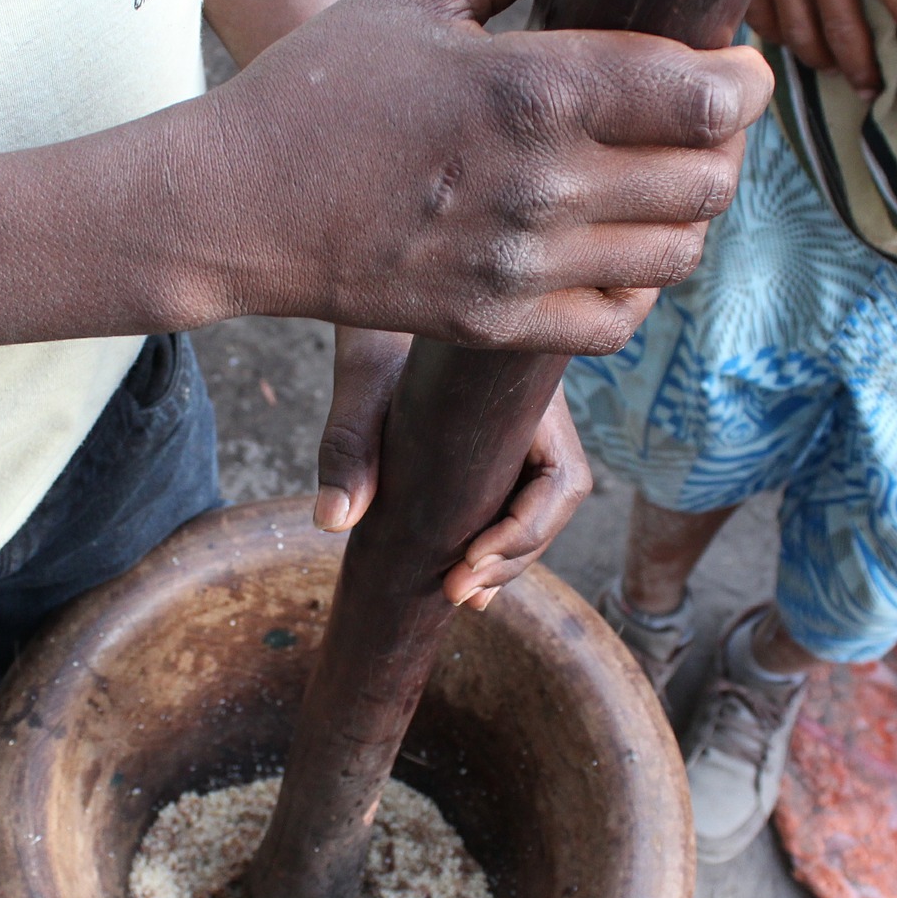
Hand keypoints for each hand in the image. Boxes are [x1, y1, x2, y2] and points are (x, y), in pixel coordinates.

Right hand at [191, 0, 770, 355]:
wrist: (236, 206)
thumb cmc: (317, 90)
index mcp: (535, 89)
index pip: (709, 98)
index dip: (744, 79)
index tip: (732, 65)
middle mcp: (543, 186)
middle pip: (710, 180)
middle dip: (725, 145)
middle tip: (697, 123)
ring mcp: (520, 265)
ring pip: (675, 254)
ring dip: (685, 216)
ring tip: (656, 185)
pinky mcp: (494, 323)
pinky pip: (615, 320)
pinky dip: (635, 287)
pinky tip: (611, 252)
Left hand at [316, 327, 589, 606]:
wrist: (377, 302)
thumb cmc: (379, 330)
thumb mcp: (363, 382)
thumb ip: (349, 445)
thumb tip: (334, 519)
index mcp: (529, 400)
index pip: (562, 481)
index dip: (528, 532)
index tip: (471, 561)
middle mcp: (535, 423)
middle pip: (550, 507)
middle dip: (513, 558)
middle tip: (458, 592)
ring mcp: (516, 440)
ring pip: (531, 513)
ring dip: (503, 562)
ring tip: (460, 595)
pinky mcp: (490, 455)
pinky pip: (503, 506)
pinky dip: (488, 548)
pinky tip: (462, 584)